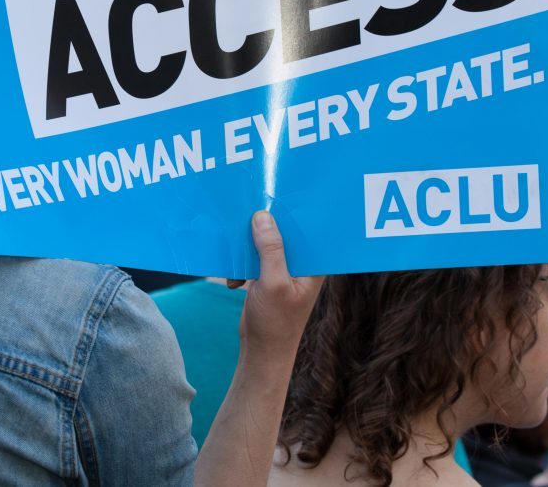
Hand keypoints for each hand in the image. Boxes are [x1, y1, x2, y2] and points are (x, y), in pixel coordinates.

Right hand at [238, 211, 323, 362]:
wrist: (261, 352)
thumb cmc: (275, 323)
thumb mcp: (273, 283)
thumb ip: (270, 250)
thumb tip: (263, 217)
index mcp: (314, 264)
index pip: (307, 229)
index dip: (293, 212)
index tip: (275, 195)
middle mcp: (302, 264)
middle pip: (283, 233)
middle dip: (264, 226)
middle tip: (247, 213)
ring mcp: (283, 270)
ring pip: (265, 244)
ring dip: (248, 247)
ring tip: (236, 254)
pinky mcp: (267, 276)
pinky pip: (253, 259)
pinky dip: (241, 265)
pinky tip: (233, 280)